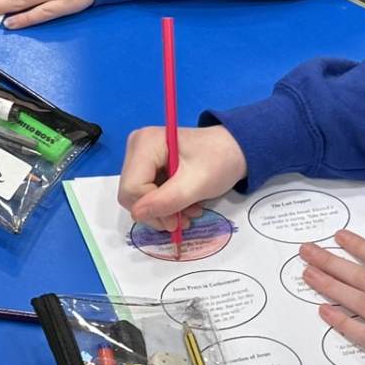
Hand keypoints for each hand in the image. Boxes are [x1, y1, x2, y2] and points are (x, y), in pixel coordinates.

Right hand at [118, 123, 247, 222]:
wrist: (234, 150)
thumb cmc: (219, 161)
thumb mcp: (196, 184)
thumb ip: (167, 201)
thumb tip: (137, 215)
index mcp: (145, 143)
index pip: (132, 187)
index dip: (152, 208)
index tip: (177, 220)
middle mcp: (136, 146)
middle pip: (130, 192)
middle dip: (156, 212)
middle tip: (182, 220)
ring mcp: (139, 155)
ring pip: (137, 196)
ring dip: (162, 210)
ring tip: (188, 212)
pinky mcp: (146, 164)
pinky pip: (145, 192)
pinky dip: (163, 203)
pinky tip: (183, 204)